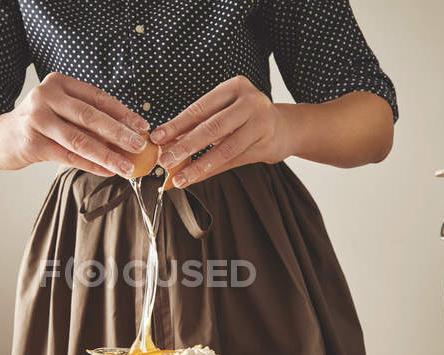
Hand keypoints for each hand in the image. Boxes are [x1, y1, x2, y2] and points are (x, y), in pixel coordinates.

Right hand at [0, 72, 149, 176]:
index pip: (98, 98)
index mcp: (59, 83)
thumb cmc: (38, 124)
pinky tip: (108, 171)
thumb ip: (89, 119)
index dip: (123, 113)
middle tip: (140, 146)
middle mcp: (46, 96)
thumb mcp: (62, 112)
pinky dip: (91, 165)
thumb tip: (128, 135)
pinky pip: (68, 156)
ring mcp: (37, 119)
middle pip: (91, 117)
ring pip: (80, 140)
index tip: (143, 127)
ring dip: (108, 154)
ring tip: (127, 166)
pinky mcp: (31, 142)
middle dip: (119, 133)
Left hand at [150, 75, 293, 187]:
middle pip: (211, 128)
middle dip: (185, 147)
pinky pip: (232, 162)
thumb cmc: (246, 117)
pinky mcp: (266, 146)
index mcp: (235, 87)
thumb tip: (166, 142)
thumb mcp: (224, 111)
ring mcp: (261, 124)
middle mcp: (251, 102)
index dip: (176, 125)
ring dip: (197, 166)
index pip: (200, 108)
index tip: (157, 138)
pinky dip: (210, 172)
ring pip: (223, 150)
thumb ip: (199, 124)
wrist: (285, 127)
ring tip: (178, 178)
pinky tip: (195, 178)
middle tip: (164, 161)